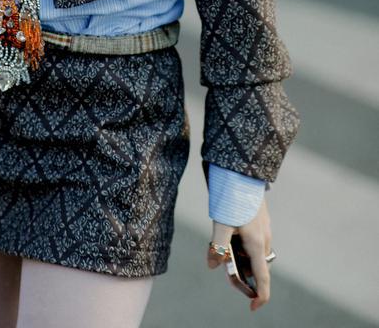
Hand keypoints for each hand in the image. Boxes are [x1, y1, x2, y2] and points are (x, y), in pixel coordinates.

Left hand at [207, 196, 272, 311]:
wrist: (243, 170)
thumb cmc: (232, 196)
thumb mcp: (222, 222)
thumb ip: (217, 245)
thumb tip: (212, 265)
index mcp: (257, 243)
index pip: (263, 278)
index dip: (260, 296)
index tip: (253, 307)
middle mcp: (263, 238)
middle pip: (256, 267)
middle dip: (241, 273)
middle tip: (220, 264)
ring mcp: (263, 228)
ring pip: (253, 253)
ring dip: (240, 257)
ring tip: (221, 246)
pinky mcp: (260, 219)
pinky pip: (253, 240)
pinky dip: (242, 244)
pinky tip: (229, 232)